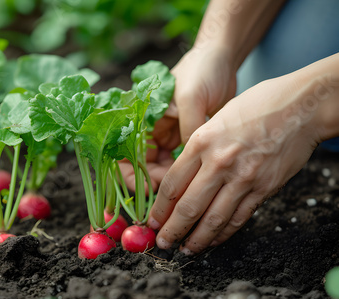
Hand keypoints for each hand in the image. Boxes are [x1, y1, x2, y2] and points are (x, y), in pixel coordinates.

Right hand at [120, 46, 237, 191]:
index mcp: (141, 116)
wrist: (221, 58)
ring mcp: (165, 134)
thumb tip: (185, 163)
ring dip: (165, 181)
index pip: (123, 152)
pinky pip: (175, 162)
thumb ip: (186, 130)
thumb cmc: (201, 71)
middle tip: (169, 193)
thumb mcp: (191, 98)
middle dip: (150, 181)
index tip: (148, 189)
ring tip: (181, 189)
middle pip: (139, 165)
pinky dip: (179, 173)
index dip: (131, 175)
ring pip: (156, 167)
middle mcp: (149, 128)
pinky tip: (189, 180)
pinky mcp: (182, 138)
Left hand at [148, 74, 321, 254]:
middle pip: (188, 207)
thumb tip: (183, 177)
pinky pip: (239, 218)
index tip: (152, 221)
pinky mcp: (264, 189)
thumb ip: (198, 148)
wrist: (302, 107)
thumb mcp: (216, 120)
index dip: (159, 208)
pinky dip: (223, 233)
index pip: (172, 184)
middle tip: (163, 243)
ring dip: (197, 239)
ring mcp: (243, 178)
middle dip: (172, 230)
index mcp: (202, 142)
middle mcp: (219, 163)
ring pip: (213, 219)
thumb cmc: (258, 106)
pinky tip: (213, 240)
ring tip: (185, 250)